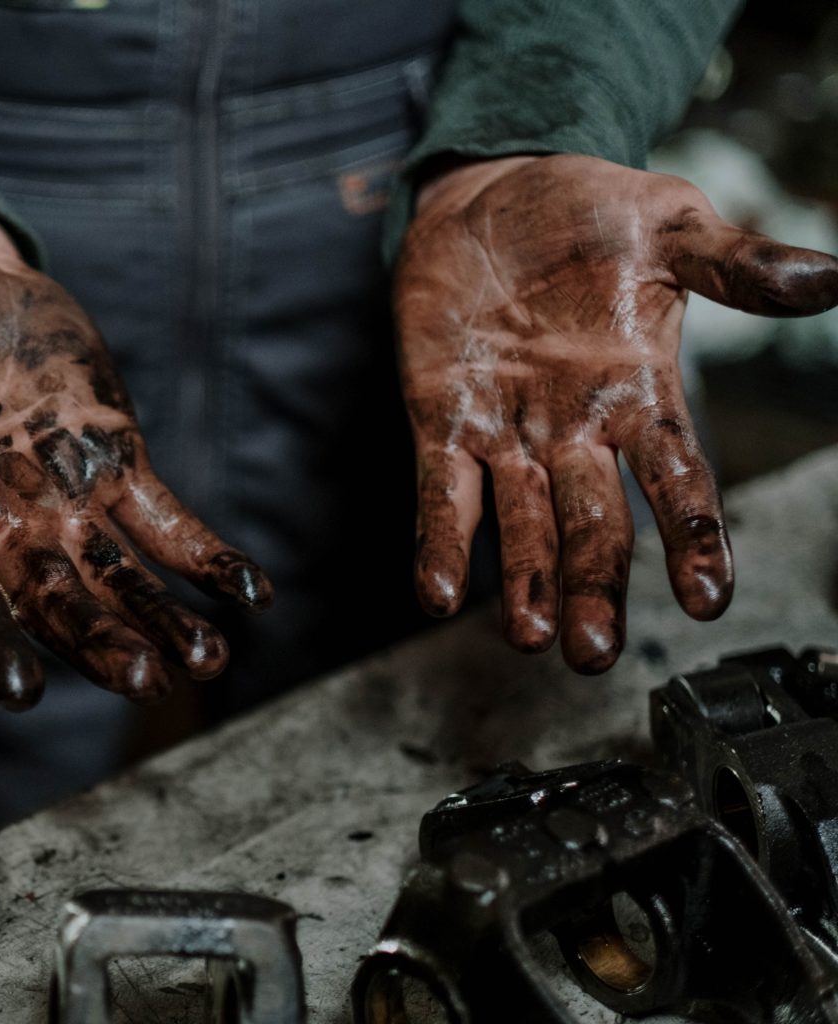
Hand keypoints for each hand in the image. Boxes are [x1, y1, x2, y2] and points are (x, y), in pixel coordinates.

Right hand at [0, 205, 271, 709]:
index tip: (17, 690)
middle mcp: (4, 521)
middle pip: (55, 600)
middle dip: (98, 640)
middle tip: (144, 680)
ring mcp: (65, 496)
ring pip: (118, 576)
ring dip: (161, 618)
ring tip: (207, 662)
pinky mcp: (116, 461)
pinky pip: (168, 521)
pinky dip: (205, 557)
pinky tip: (250, 595)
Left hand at [397, 155, 837, 672]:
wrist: (490, 190)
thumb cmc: (587, 212)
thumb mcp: (669, 227)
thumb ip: (736, 264)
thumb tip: (829, 277)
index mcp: (641, 392)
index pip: (678, 479)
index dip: (694, 538)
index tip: (709, 598)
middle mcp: (577, 430)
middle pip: (594, 524)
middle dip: (595, 586)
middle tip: (595, 653)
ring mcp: (508, 432)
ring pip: (522, 524)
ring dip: (527, 582)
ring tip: (533, 638)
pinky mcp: (442, 421)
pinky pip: (441, 493)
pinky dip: (442, 541)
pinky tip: (436, 593)